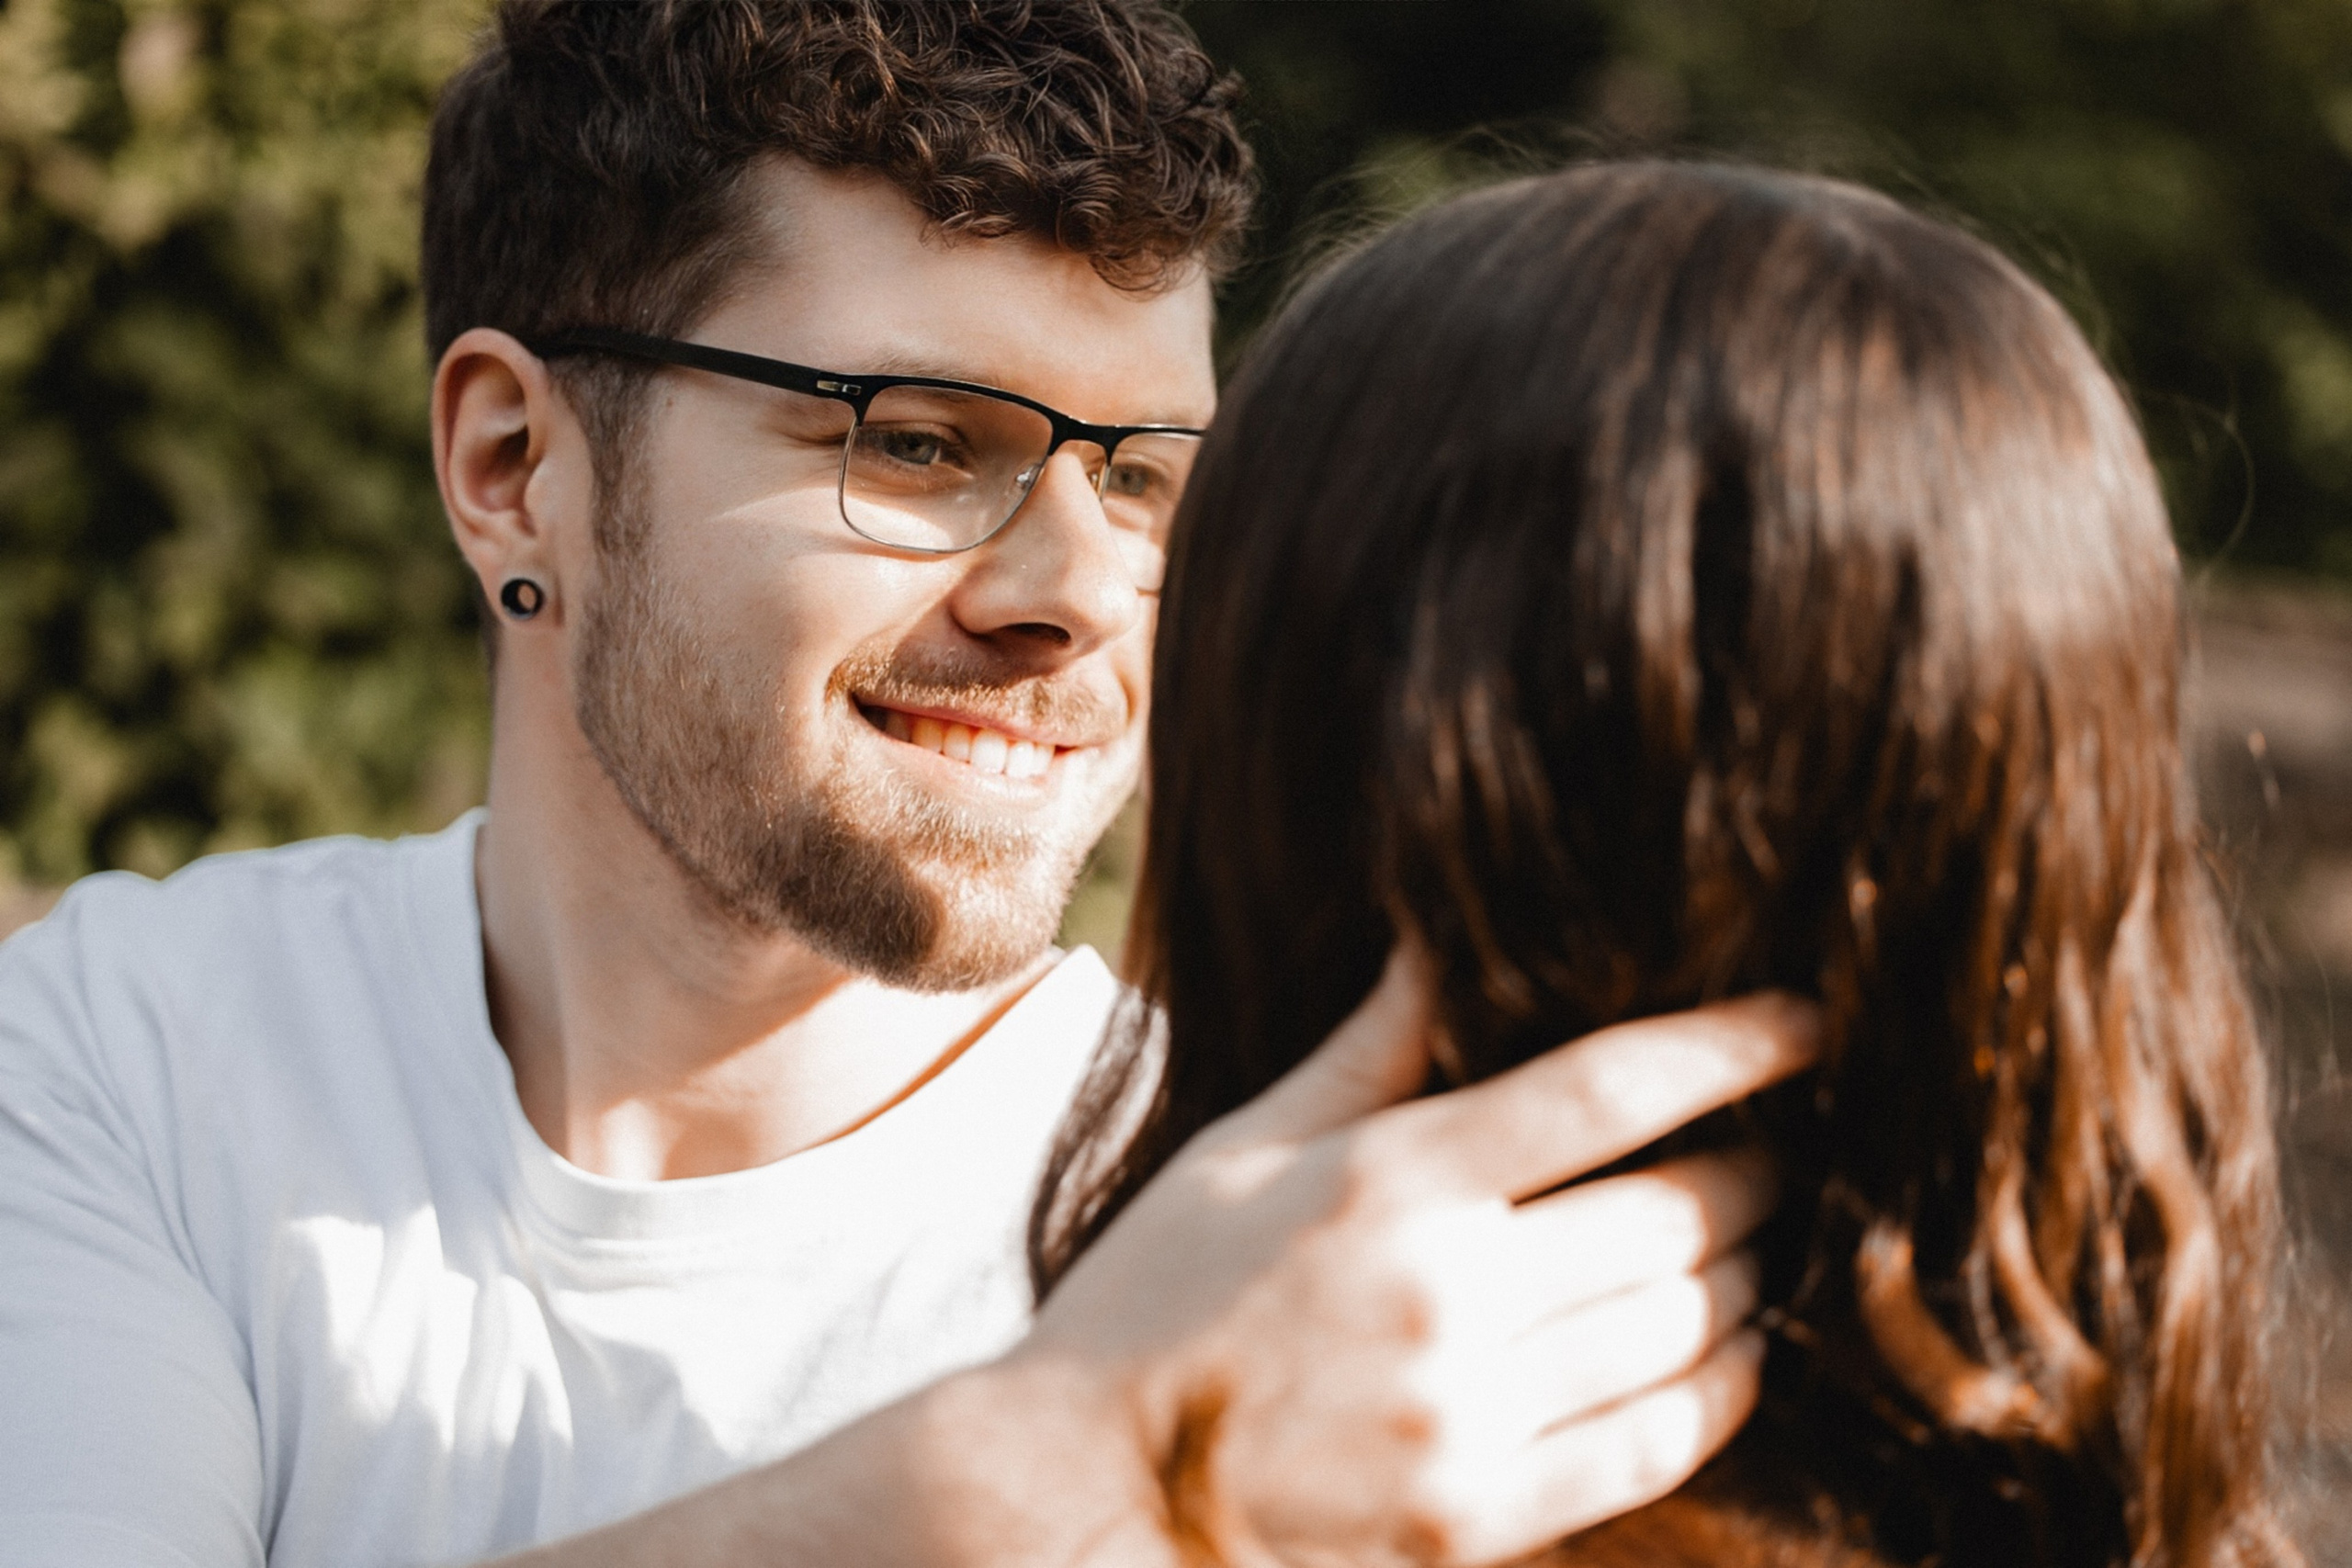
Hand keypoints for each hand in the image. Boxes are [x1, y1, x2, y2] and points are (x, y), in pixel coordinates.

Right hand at [1015, 950, 1820, 1567]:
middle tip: (1779, 1150)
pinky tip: (1736, 1353)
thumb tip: (1438, 942)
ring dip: (1751, 1277)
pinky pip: (1656, 1443)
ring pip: (1683, 1327)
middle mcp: (1445, 1293)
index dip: (1729, 1045)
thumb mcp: (1238, 1150)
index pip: (1605, 1088)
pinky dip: (1723, 1389)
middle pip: (1675, 1215)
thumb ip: (1365, 1052)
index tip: (1805, 1019)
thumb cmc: (1156, 1300)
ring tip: (1761, 1247)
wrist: (1085, 1492)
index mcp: (1388, 1180)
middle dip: (1756, 1171)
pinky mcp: (1479, 1518)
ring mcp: (1468, 1415)